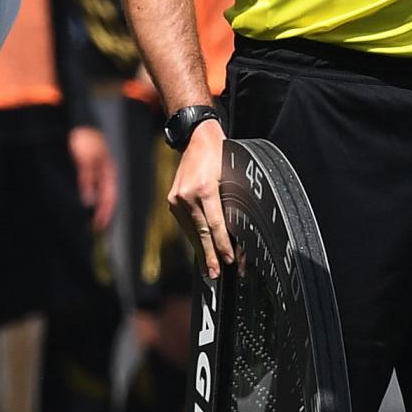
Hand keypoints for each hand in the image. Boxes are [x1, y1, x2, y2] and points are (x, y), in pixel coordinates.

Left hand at [67, 124, 117, 232]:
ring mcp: (98, 172)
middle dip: (102, 214)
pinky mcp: (88, 170)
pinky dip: (90, 199)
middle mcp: (105, 174)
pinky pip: (91, 189)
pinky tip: (84, 205)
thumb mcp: (85, 160)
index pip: (110, 198)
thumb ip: (87, 181)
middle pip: (106, 199)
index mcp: (108, 173)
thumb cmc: (83, 140)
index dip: (105, 213)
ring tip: (89, 222)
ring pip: (99, 195)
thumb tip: (89, 203)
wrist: (77, 123)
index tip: (99, 227)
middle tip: (95, 230)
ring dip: (96, 209)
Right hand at [166, 117, 235, 279]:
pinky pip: (186, 224)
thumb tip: (239, 230)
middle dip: (209, 256)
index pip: (215, 225)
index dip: (222, 245)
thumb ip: (231, 202)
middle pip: (201, 233)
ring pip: (192, 231)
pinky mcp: (172, 200)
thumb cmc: (220, 154)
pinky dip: (194, 237)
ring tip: (209, 267)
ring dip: (202, 250)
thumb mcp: (231, 175)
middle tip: (214, 274)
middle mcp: (186, 196)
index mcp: (204, 189)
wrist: (196, 137)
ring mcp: (176, 199)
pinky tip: (201, 249)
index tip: (229, 260)